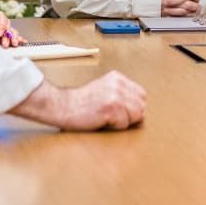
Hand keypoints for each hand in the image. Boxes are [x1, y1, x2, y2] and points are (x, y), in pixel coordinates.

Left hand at [0, 10, 24, 46]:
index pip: (1, 17)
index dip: (2, 25)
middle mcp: (1, 23)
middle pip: (8, 26)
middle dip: (9, 35)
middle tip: (5, 43)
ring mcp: (4, 31)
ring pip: (13, 32)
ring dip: (14, 38)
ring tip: (14, 44)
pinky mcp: (7, 37)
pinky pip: (14, 37)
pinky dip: (19, 39)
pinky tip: (22, 42)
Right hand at [15, 71, 147, 130]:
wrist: (63, 106)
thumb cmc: (81, 103)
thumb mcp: (104, 90)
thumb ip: (121, 94)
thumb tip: (140, 110)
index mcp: (117, 77)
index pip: (142, 95)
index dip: (134, 107)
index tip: (121, 111)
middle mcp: (118, 84)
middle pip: (141, 106)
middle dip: (131, 115)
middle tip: (113, 117)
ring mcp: (115, 95)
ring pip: (136, 115)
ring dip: (123, 122)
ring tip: (107, 118)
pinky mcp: (111, 107)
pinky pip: (124, 123)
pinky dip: (115, 127)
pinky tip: (102, 120)